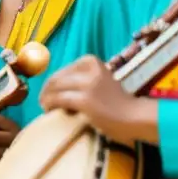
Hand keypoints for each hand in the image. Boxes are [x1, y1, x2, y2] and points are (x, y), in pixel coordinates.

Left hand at [38, 55, 157, 145]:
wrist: (134, 117)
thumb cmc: (116, 102)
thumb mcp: (99, 80)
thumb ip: (81, 78)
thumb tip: (54, 84)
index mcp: (91, 61)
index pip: (62, 71)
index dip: (52, 83)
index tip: (49, 94)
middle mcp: (89, 69)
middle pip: (55, 79)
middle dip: (46, 91)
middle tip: (43, 103)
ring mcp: (88, 84)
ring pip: (54, 88)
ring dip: (46, 99)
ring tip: (46, 108)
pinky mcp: (85, 100)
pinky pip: (58, 100)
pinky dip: (49, 105)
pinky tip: (50, 111)